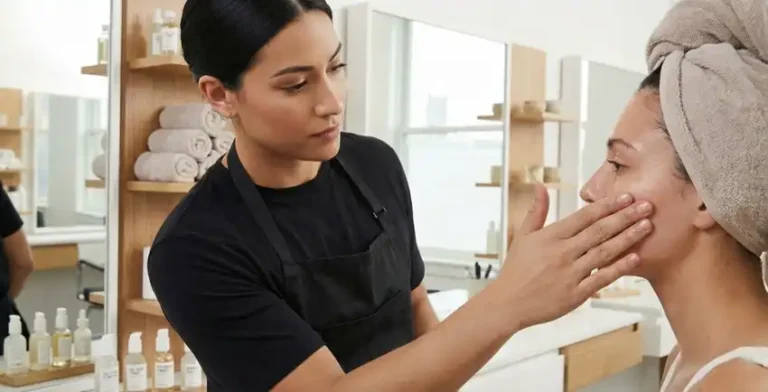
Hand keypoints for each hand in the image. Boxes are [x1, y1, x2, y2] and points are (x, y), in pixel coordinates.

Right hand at [495, 185, 652, 328]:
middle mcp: (562, 253)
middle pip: (599, 231)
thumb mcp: (522, 236)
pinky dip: (619, 268)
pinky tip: (635, 257)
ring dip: (628, 238)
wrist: (508, 303)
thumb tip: (540, 186)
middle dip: (625, 217)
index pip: (584, 216)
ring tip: (647, 226)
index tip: (626, 196)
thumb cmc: (516, 269)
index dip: (606, 205)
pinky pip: (602, 278)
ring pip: (604, 252)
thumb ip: (536, 211)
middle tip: (647, 206)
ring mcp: (570, 274)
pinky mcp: (576, 294)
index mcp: (550, 236)